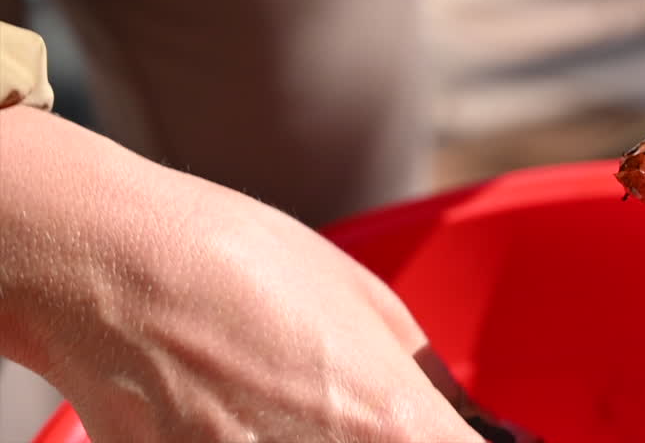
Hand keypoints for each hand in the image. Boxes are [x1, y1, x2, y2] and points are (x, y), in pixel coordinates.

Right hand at [0, 107, 481, 442]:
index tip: (458, 437)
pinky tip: (247, 419)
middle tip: (360, 415)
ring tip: (287, 407)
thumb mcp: (367, 304)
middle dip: (397, 441)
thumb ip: (431, 384)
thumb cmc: (244, 264)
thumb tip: (486, 430)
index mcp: (395, 425)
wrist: (113, 269)